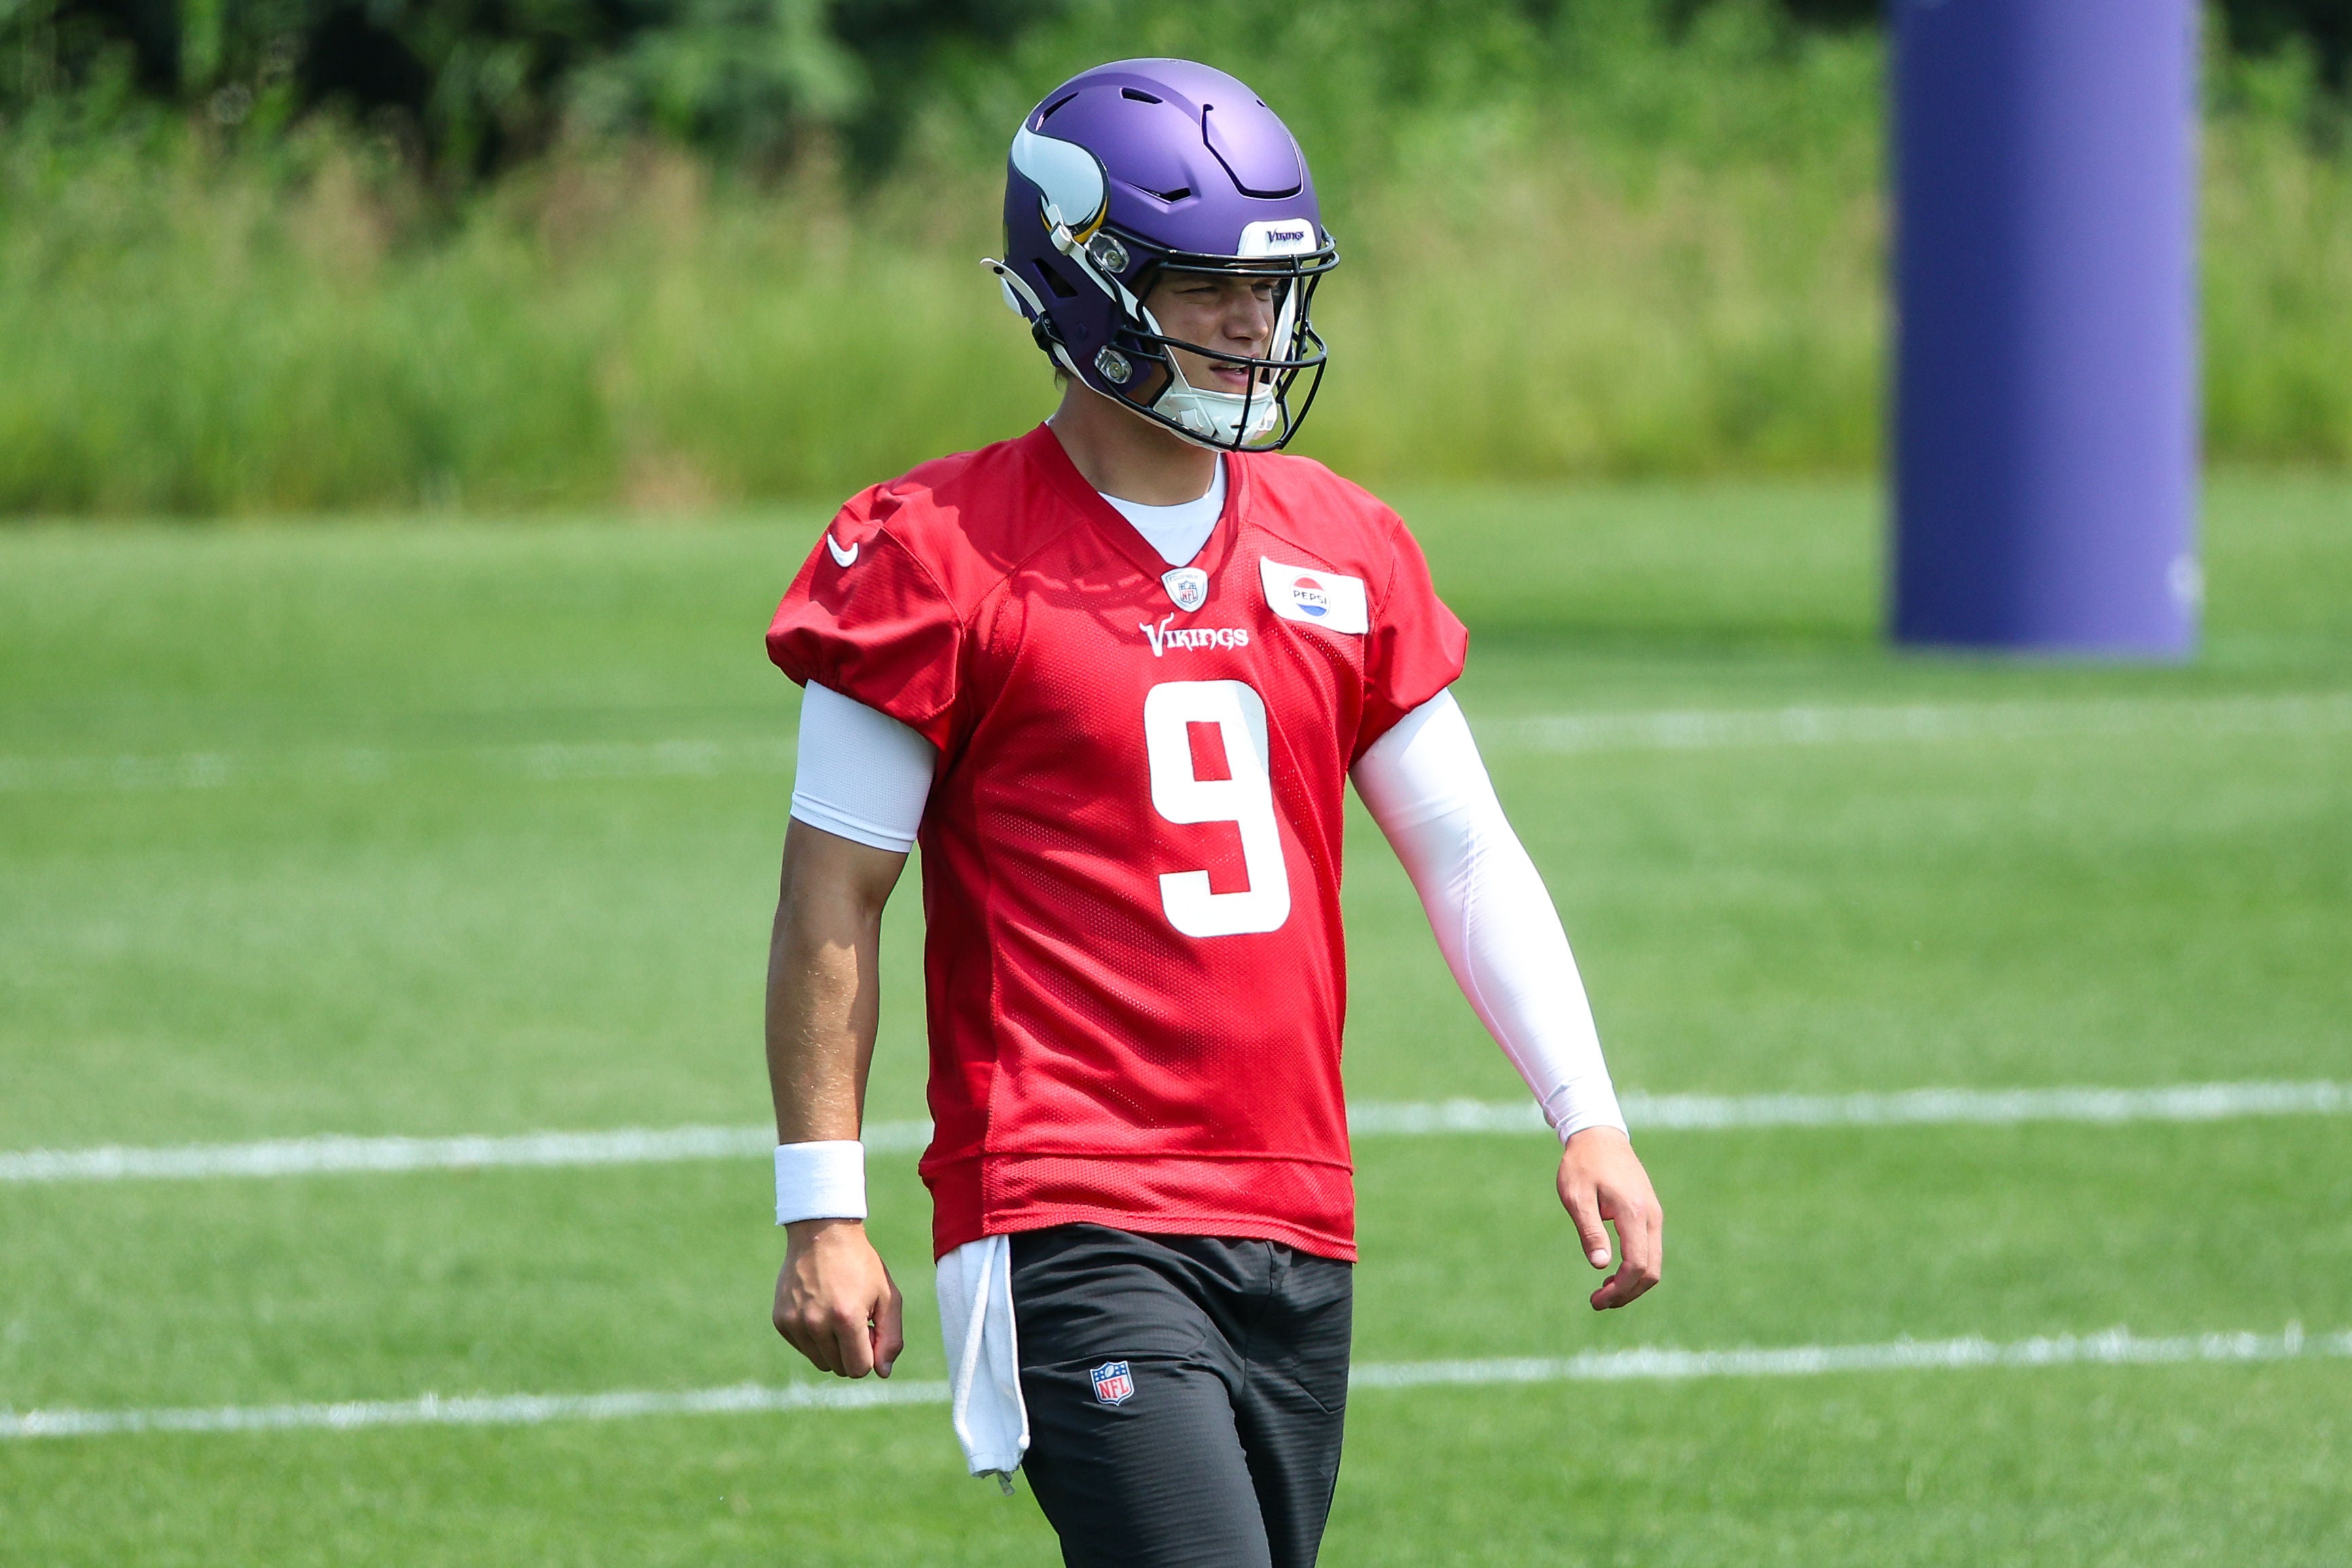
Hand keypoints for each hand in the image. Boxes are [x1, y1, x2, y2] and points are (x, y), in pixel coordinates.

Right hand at [773, 1219, 904, 1376]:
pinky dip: (815, 1337)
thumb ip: (891, 1338)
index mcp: (846, 1318)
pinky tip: (819, 1308)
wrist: (823, 1233)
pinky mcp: (781, 1320)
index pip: (859, 1369)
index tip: (870, 1330)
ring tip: (837, 1313)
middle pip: (839, 1368)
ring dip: (833, 1346)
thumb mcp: (888, 1297)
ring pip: (820, 1361)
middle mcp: (816, 1324)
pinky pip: (803, 1347)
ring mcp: (794, 1323)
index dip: (870, 1354)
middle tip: (855, 1319)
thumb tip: (882, 1373)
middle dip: (852, 1351)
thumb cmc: (861, 1265)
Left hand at [1557, 1126, 1662, 1310]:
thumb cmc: (1582, 1164)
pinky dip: (1635, 1268)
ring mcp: (1654, 1215)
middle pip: (1651, 1271)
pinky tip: (1612, 1271)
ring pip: (1653, 1263)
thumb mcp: (1576, 1196)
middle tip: (1598, 1302)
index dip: (1619, 1289)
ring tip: (1603, 1292)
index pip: (1637, 1264)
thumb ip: (1590, 1230)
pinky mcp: (1650, 1214)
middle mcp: (1651, 1217)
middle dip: (1627, 1293)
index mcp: (1633, 1213)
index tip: (1596, 1300)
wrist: (1599, 1135)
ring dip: (1632, 1284)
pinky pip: (1649, 1250)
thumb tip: (1600, 1266)